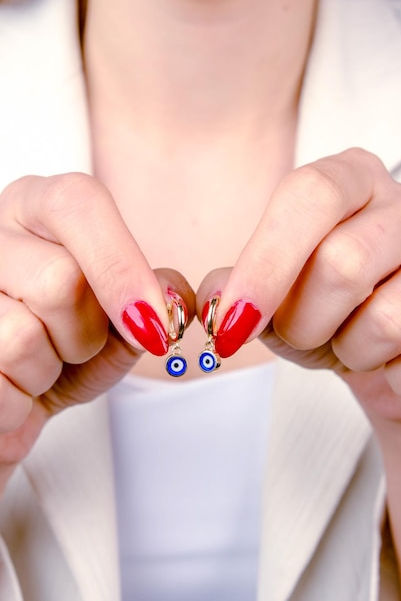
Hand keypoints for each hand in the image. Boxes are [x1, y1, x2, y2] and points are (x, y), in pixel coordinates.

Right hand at [0, 173, 193, 486]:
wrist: (11, 402)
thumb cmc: (64, 354)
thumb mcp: (118, 324)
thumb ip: (153, 300)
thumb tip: (173, 298)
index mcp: (36, 208)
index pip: (77, 203)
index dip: (121, 267)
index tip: (153, 325)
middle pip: (59, 279)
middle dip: (83, 335)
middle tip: (71, 348)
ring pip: (21, 337)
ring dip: (44, 373)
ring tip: (35, 370)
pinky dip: (16, 406)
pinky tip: (11, 392)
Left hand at [197, 148, 400, 426]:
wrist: (395, 350)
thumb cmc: (336, 311)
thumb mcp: (280, 293)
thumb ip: (240, 286)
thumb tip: (211, 298)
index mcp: (355, 178)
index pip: (310, 193)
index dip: (266, 264)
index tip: (233, 323)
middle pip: (344, 263)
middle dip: (304, 322)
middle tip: (300, 334)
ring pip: (387, 320)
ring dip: (351, 352)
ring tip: (353, 342)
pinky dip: (389, 377)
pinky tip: (391, 359)